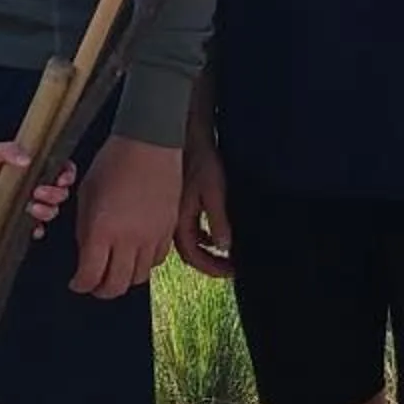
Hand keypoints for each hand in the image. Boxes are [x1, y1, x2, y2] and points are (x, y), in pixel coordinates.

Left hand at [0, 141, 77, 231]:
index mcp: (38, 167)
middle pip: (62, 193)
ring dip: (48, 211)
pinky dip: (38, 229)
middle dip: (55, 194)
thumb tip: (26, 159)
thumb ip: (8, 150)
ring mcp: (33, 205)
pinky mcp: (24, 221)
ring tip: (32, 207)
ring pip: (53, 211)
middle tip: (39, 191)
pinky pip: (38, 229)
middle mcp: (40, 186)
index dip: (68, 175)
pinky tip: (32, 227)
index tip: (61, 179)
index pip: (65, 170)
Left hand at [70, 137, 180, 300]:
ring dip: (124, 280)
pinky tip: (135, 256)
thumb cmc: (112, 163)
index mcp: (103, 230)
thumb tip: (85, 253)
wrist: (150, 143)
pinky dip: (144, 265)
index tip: (76, 283)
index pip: (91, 275)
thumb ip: (85, 229)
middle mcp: (129, 240)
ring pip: (139, 277)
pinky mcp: (169, 231)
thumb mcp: (86, 195)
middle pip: (116, 285)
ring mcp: (152, 237)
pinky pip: (157, 261)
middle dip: (101, 290)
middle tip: (93, 285)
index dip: (80, 285)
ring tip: (114, 272)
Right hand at [174, 134, 233, 277]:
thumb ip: (218, 221)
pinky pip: (187, 226)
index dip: (214, 267)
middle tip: (230, 265)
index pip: (195, 256)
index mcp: (179, 221)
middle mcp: (171, 220)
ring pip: (188, 239)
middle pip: (189, 251)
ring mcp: (172, 211)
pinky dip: (201, 233)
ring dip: (206, 247)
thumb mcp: (214, 191)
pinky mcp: (175, 201)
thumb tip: (225, 246)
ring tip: (224, 250)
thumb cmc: (199, 158)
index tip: (232, 270)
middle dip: (210, 260)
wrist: (183, 132)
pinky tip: (213, 229)